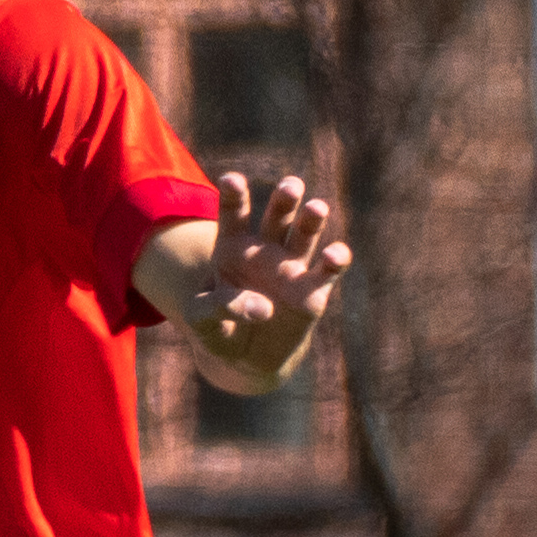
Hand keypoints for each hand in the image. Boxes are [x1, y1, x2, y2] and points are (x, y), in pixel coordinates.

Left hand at [142, 172, 350, 393]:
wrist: (246, 358)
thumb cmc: (219, 330)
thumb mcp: (202, 321)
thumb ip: (218, 308)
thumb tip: (262, 308)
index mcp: (232, 246)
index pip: (234, 214)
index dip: (234, 195)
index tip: (231, 179)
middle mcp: (266, 250)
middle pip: (276, 217)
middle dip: (284, 200)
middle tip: (291, 186)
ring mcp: (291, 268)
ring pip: (304, 235)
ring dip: (311, 220)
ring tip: (316, 207)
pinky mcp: (312, 293)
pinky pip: (326, 272)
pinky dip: (334, 261)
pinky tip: (335, 255)